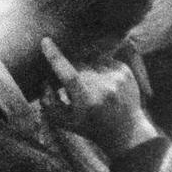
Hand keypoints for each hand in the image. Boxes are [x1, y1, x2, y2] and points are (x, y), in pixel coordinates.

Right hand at [40, 39, 157, 158]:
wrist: (126, 131)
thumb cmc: (90, 126)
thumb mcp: (64, 121)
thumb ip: (48, 103)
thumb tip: (45, 81)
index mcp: (87, 101)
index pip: (68, 74)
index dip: (55, 56)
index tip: (45, 41)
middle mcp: (104, 88)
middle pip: (77, 64)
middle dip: (71, 70)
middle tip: (75, 87)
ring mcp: (116, 78)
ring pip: (90, 60)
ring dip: (86, 69)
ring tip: (93, 88)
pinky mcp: (125, 70)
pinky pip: (103, 60)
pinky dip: (99, 68)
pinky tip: (104, 84)